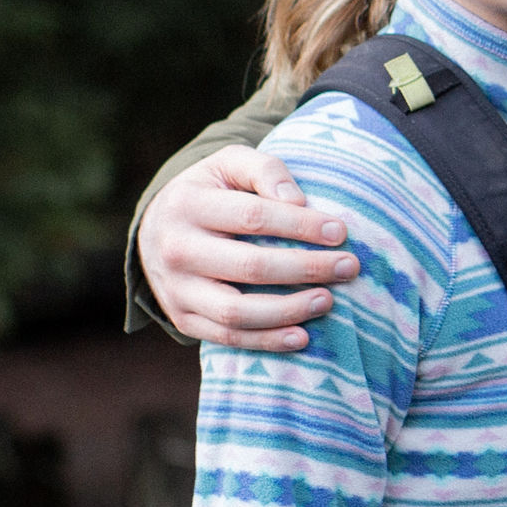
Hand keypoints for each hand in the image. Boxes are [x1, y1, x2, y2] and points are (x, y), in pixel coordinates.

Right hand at [141, 148, 355, 350]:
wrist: (157, 229)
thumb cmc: (210, 192)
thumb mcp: (229, 164)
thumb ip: (264, 171)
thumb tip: (297, 201)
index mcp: (188, 205)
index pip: (253, 218)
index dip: (301, 226)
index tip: (340, 232)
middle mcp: (176, 250)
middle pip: (250, 266)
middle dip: (307, 268)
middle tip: (348, 267)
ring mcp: (176, 290)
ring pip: (236, 312)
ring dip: (289, 310)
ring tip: (328, 300)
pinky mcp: (182, 318)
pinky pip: (227, 337)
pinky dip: (266, 341)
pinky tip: (302, 336)